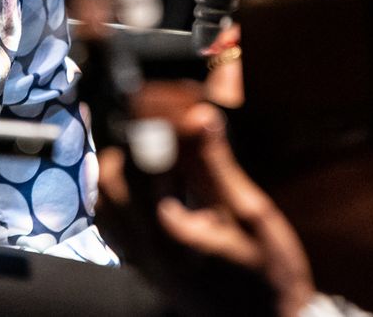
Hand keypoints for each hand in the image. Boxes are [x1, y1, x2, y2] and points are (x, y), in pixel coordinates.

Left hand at [99, 99, 315, 316]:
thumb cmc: (269, 271)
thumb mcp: (251, 215)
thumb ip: (218, 166)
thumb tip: (201, 116)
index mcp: (171, 232)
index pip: (142, 163)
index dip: (150, 124)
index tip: (161, 102)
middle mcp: (145, 247)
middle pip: (112, 179)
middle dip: (129, 141)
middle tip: (153, 121)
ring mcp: (139, 260)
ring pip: (104, 200)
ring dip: (118, 165)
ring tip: (143, 146)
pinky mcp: (141, 266)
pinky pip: (109, 225)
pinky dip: (114, 195)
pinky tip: (134, 181)